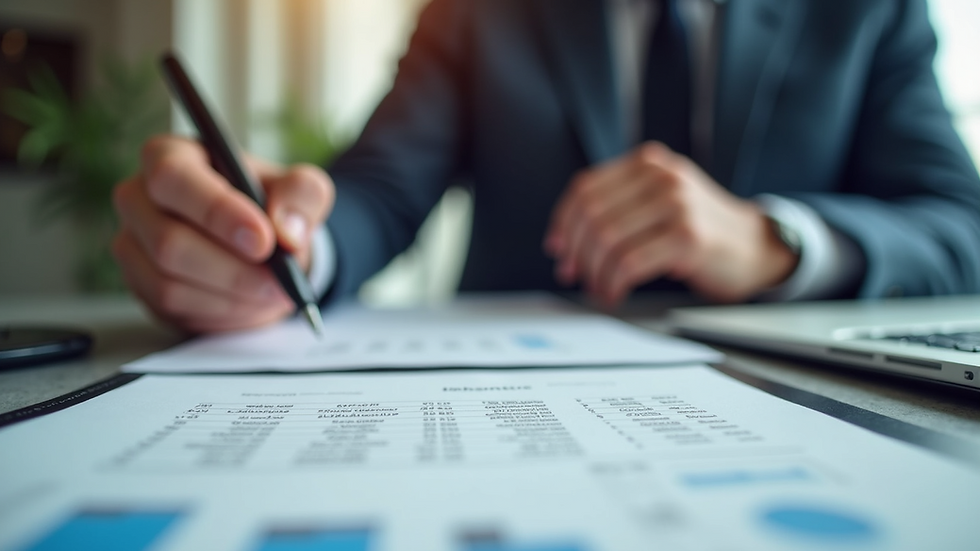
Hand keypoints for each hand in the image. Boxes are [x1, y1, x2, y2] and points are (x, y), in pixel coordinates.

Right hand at [112, 135, 334, 332]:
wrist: (259, 244)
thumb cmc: (270, 206)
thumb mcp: (301, 190)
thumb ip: (302, 196)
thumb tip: (286, 232)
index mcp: (171, 155)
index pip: (174, 178)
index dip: (217, 212)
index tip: (264, 241)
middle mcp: (138, 196)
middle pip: (168, 241)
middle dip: (232, 269)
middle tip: (279, 281)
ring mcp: (132, 242)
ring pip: (169, 282)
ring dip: (230, 295)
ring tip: (272, 291)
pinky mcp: (138, 282)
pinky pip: (172, 306)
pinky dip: (219, 310)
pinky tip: (248, 302)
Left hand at [544, 142, 797, 306]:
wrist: (758, 246)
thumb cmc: (702, 230)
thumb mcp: (660, 201)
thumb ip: (621, 206)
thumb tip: (566, 241)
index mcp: (648, 164)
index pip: (585, 188)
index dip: (564, 223)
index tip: (557, 250)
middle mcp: (661, 177)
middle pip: (592, 215)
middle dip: (576, 252)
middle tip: (574, 275)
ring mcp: (677, 204)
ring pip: (607, 240)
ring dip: (594, 272)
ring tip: (599, 288)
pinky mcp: (687, 236)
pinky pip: (629, 263)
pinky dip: (614, 284)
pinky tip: (615, 294)